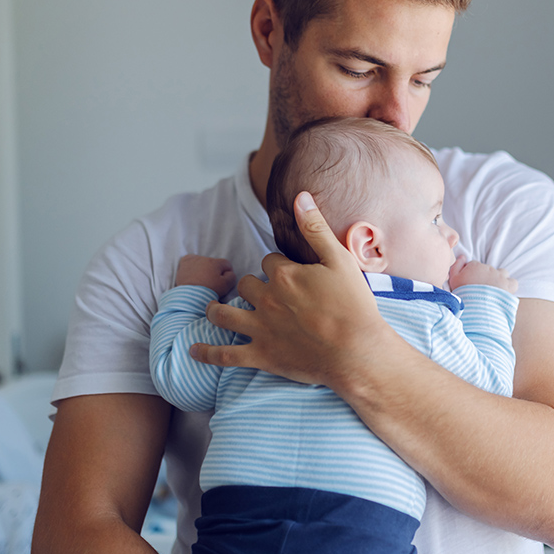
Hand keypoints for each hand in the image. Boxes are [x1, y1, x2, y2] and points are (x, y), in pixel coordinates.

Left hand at [175, 255, 235, 295]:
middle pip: (214, 263)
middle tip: (211, 282)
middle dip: (214, 271)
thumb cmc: (209, 291)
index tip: (224, 281)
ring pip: (203, 262)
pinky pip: (190, 259)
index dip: (227, 273)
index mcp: (215, 262)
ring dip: (204, 268)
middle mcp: (204, 258)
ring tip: (201, 279)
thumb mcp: (226, 286)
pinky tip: (192, 271)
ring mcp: (193, 260)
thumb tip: (229, 272)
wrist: (190, 296)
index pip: (226, 264)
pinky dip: (192, 264)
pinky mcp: (184, 263)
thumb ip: (231, 276)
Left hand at [191, 192, 394, 388]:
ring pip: (224, 314)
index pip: (269, 261)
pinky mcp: (262, 356)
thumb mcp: (340, 260)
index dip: (278, 266)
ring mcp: (261, 329)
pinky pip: (226, 355)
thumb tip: (300, 197)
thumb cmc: (354, 306)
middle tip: (260, 293)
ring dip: (216, 310)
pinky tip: (194, 350)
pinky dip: (208, 353)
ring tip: (212, 309)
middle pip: (245, 285)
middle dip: (250, 286)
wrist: (358, 352)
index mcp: (284, 275)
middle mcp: (267, 300)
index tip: (290, 273)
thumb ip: (316, 228)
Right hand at [448, 256, 517, 292]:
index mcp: (475, 266)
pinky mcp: (508, 286)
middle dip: (484, 277)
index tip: (468, 284)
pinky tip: (504, 292)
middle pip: (487, 270)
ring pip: (501, 273)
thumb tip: (462, 257)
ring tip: (493, 290)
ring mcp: (499, 277)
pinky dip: (509, 286)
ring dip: (498, 279)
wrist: (475, 308)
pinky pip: (513, 282)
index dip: (470, 275)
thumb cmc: (462, 294)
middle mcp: (488, 268)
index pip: (473, 265)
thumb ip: (456, 266)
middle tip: (479, 290)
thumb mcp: (452, 279)